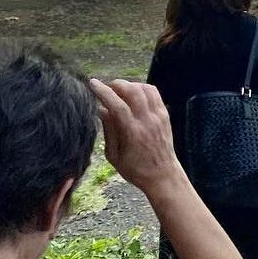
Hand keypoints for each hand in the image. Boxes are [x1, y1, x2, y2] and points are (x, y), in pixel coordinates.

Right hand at [89, 79, 184, 195]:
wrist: (162, 175)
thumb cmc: (134, 169)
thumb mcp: (113, 155)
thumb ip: (108, 130)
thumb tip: (100, 108)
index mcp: (133, 133)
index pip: (117, 105)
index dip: (103, 91)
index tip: (92, 83)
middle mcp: (147, 121)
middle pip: (132, 91)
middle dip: (116, 84)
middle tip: (105, 88)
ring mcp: (158, 116)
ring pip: (144, 88)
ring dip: (129, 84)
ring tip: (118, 91)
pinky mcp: (164, 114)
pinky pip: (154, 93)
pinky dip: (142, 87)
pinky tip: (133, 94)